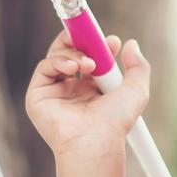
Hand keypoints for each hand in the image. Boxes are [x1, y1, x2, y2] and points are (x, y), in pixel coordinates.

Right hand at [24, 27, 149, 161]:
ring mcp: (55, 92)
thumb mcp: (136, 91)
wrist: (95, 140)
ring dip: (75, 52)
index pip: (92, 57)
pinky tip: (74, 68)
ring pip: (58, 56)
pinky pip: (45, 66)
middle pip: (70, 51)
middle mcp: (72, 90)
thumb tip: (131, 44)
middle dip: (82, 39)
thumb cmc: (115, 123)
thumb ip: (138, 67)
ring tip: (90, 64)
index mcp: (93, 90)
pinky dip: (59, 60)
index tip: (113, 41)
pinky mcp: (38, 95)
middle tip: (93, 36)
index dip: (99, 45)